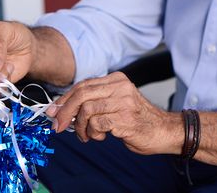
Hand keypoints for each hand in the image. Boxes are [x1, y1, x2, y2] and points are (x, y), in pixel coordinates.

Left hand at [46, 72, 181, 155]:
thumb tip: (64, 109)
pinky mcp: (125, 118)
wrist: (163, 130)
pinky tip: (101, 137)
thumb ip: (95, 101)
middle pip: (82, 94)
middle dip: (65, 112)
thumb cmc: (137, 119)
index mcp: (116, 79)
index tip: (53, 111)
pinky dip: (93, 133)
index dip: (64, 99)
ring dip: (81, 127)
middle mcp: (120, 87)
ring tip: (87, 135)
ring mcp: (123, 102)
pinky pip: (96, 124)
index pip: (83, 85)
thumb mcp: (116, 103)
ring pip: (87, 109)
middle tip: (58, 127)